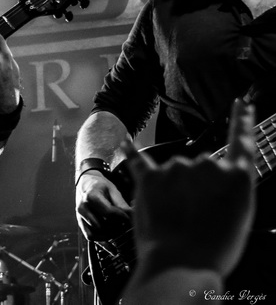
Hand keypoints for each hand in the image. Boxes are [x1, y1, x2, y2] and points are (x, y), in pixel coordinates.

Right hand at [75, 171, 131, 240]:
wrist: (86, 183)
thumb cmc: (101, 186)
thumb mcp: (113, 190)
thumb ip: (121, 204)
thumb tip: (132, 217)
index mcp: (91, 196)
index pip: (109, 213)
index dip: (122, 218)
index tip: (129, 218)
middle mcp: (83, 208)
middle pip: (103, 225)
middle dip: (116, 227)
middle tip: (124, 224)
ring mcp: (80, 217)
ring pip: (96, 234)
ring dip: (110, 235)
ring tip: (118, 229)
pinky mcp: (81, 224)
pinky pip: (91, 238)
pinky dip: (102, 243)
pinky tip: (113, 248)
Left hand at [122, 99, 255, 277]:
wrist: (182, 264)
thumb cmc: (215, 248)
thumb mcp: (238, 217)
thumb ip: (226, 191)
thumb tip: (211, 186)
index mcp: (238, 177)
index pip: (243, 141)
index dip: (243, 120)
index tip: (242, 103)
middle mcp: (208, 166)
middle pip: (201, 167)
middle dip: (196, 187)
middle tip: (195, 216)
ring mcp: (177, 170)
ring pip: (174, 172)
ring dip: (172, 189)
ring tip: (175, 217)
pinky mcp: (150, 177)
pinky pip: (137, 159)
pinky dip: (129, 150)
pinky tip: (123, 140)